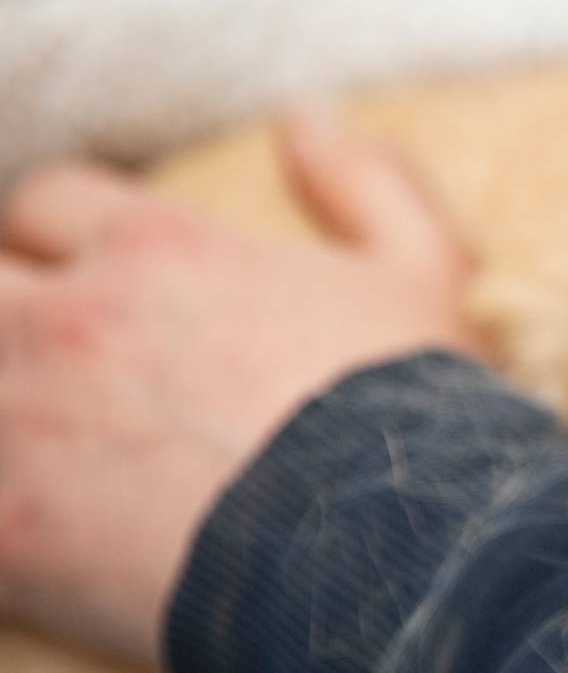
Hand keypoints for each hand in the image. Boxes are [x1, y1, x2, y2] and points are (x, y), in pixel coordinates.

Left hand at [0, 109, 480, 667]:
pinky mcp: (2, 524)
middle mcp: (66, 317)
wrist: (392, 558)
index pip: (49, 203)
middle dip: (5, 300)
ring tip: (31, 433)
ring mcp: (16, 420)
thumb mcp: (421, 276)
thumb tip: (306, 115)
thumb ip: (366, 183)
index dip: (56, 236)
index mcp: (155, 247)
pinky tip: (29, 530)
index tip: (76, 274)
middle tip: (44, 352)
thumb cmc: (411, 417)